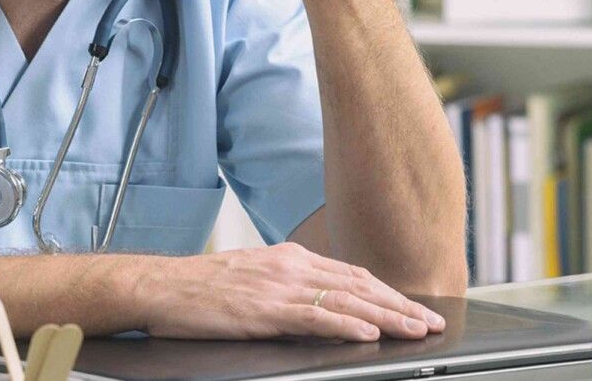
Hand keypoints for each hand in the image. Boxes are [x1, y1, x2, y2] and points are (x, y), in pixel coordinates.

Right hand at [132, 242, 445, 341]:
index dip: (388, 292)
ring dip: (387, 316)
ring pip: (346, 301)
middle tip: (432, 322)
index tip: (414, 307)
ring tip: (416, 329)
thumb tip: (322, 306)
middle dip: (400, 305)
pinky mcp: (264, 309)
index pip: (351, 275)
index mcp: (289, 258)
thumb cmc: (200, 289)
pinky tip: (369, 333)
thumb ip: (288, 287)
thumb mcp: (252, 278)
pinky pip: (315, 317)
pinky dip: (347, 325)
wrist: (160, 287)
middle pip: (359, 285)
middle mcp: (291, 267)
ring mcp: (279, 287)